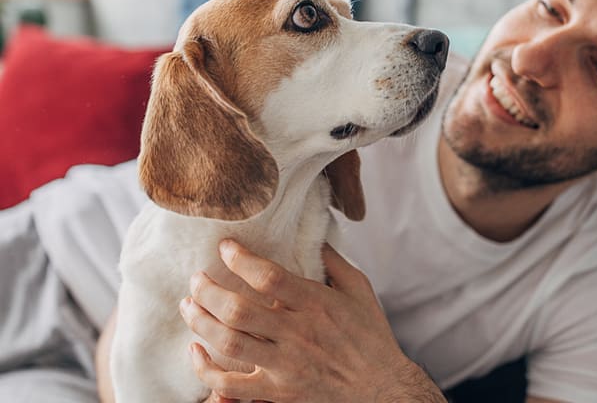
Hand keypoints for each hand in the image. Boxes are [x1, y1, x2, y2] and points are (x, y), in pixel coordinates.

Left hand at [180, 239, 444, 402]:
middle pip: (238, 309)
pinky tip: (196, 351)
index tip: (225, 247)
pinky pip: (230, 386)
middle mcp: (298, 335)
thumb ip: (334, 261)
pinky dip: (206, 370)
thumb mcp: (360, 291)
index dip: (240, 258)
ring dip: (200, 322)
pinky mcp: (278, 393)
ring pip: (229, 343)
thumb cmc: (372, 338)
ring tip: (189, 305)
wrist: (383, 391)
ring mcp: (285, 366)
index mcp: (317, 305)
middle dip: (208, 289)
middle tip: (197, 278)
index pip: (268, 277)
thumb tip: (313, 233)